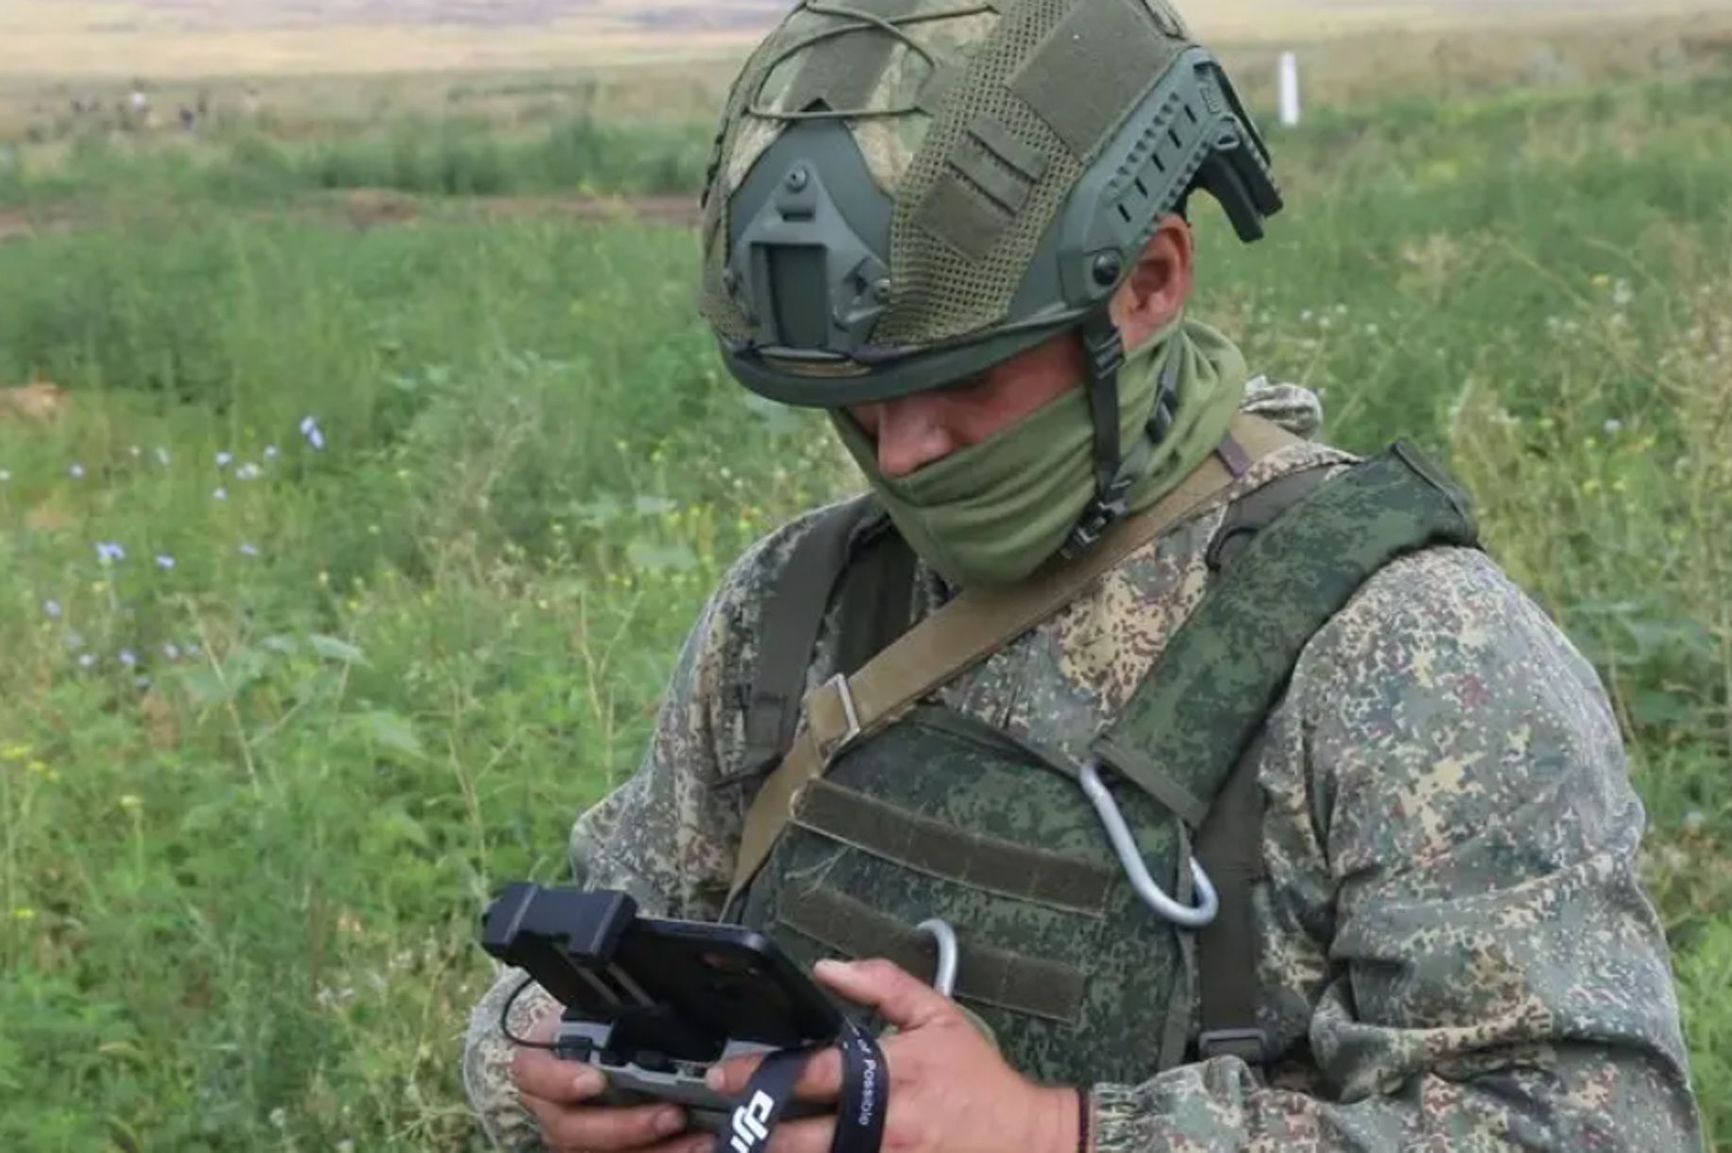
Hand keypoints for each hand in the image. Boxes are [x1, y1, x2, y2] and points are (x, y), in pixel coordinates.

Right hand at [509, 1007, 710, 1152]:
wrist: (598, 1044)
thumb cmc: (595, 1025)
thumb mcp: (596, 1012)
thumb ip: (611, 1015)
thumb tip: (653, 1003)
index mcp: (540, 1064)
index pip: (532, 1074)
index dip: (560, 1081)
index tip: (596, 1081)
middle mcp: (549, 1106)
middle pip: (570, 1129)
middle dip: (624, 1126)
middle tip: (671, 1114)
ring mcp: (571, 1136)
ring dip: (651, 1151)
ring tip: (694, 1138)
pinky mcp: (598, 1150)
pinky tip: (692, 1145)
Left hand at [705, 959, 1079, 1152]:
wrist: (1026, 1141)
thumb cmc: (977, 1079)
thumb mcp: (937, 1016)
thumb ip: (883, 985)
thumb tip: (830, 968)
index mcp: (888, 1076)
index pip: (809, 1075)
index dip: (758, 1076)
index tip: (721, 1075)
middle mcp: (881, 1127)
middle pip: (795, 1139)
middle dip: (751, 1131)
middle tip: (721, 1121)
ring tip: (741, 1145)